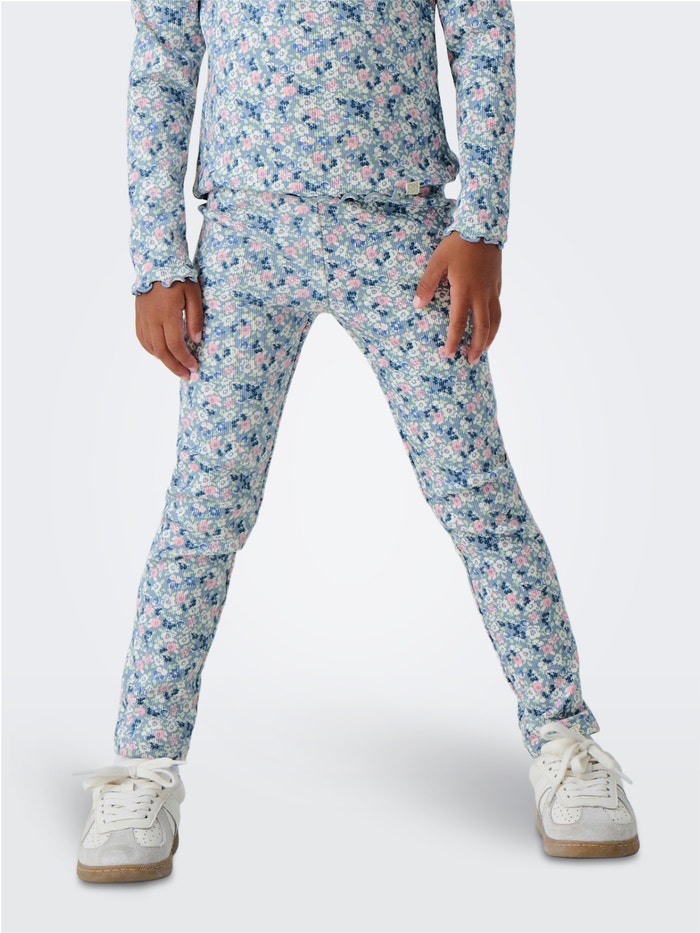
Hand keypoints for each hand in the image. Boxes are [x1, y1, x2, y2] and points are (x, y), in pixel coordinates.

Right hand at [135, 279, 203, 379]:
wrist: (156, 262)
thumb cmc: (180, 276)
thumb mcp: (194, 294)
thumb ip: (196, 318)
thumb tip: (196, 340)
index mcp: (167, 314)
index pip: (175, 345)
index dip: (185, 359)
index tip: (195, 367)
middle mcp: (152, 319)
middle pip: (162, 351)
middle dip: (175, 366)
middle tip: (187, 376)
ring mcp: (143, 318)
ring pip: (150, 347)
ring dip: (163, 360)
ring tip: (176, 366)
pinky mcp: (139, 315)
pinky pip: (142, 338)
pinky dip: (151, 350)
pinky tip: (161, 354)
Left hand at [412, 232, 501, 364]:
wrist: (483, 226)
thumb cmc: (457, 244)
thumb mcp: (437, 262)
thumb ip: (426, 284)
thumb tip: (417, 306)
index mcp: (465, 290)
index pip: (459, 322)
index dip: (453, 341)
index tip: (448, 354)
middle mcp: (481, 294)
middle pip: (483, 328)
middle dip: (476, 347)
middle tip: (470, 361)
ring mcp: (492, 289)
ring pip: (495, 320)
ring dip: (489, 338)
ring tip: (483, 350)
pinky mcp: (497, 284)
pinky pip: (498, 308)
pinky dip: (494, 322)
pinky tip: (489, 327)